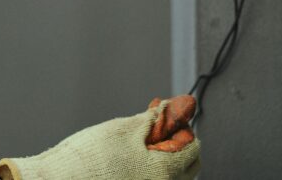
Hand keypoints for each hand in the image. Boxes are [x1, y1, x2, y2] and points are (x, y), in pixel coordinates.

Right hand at [0, 95, 200, 179]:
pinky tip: (129, 157)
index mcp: (165, 172)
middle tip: (159, 128)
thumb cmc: (88, 158)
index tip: (172, 117)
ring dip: (162, 156)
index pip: (193, 148)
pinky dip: (147, 169)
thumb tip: (171, 109)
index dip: (184, 128)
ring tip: (139, 142)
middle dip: (177, 144)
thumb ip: (154, 119)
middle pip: (187, 167)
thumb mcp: (125, 128)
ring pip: (169, 177)